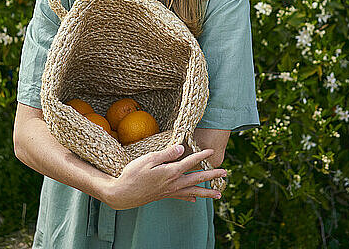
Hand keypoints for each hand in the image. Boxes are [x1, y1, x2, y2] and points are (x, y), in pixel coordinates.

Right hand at [103, 144, 226, 209]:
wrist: (123, 194)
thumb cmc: (133, 174)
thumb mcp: (149, 159)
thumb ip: (167, 153)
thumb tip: (182, 147)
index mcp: (171, 172)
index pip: (190, 162)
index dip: (201, 155)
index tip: (211, 150)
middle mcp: (174, 183)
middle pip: (197, 178)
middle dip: (212, 175)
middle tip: (225, 173)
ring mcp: (170, 191)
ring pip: (193, 191)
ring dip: (207, 192)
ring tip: (219, 194)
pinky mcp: (164, 196)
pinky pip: (181, 197)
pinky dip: (190, 198)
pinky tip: (195, 200)